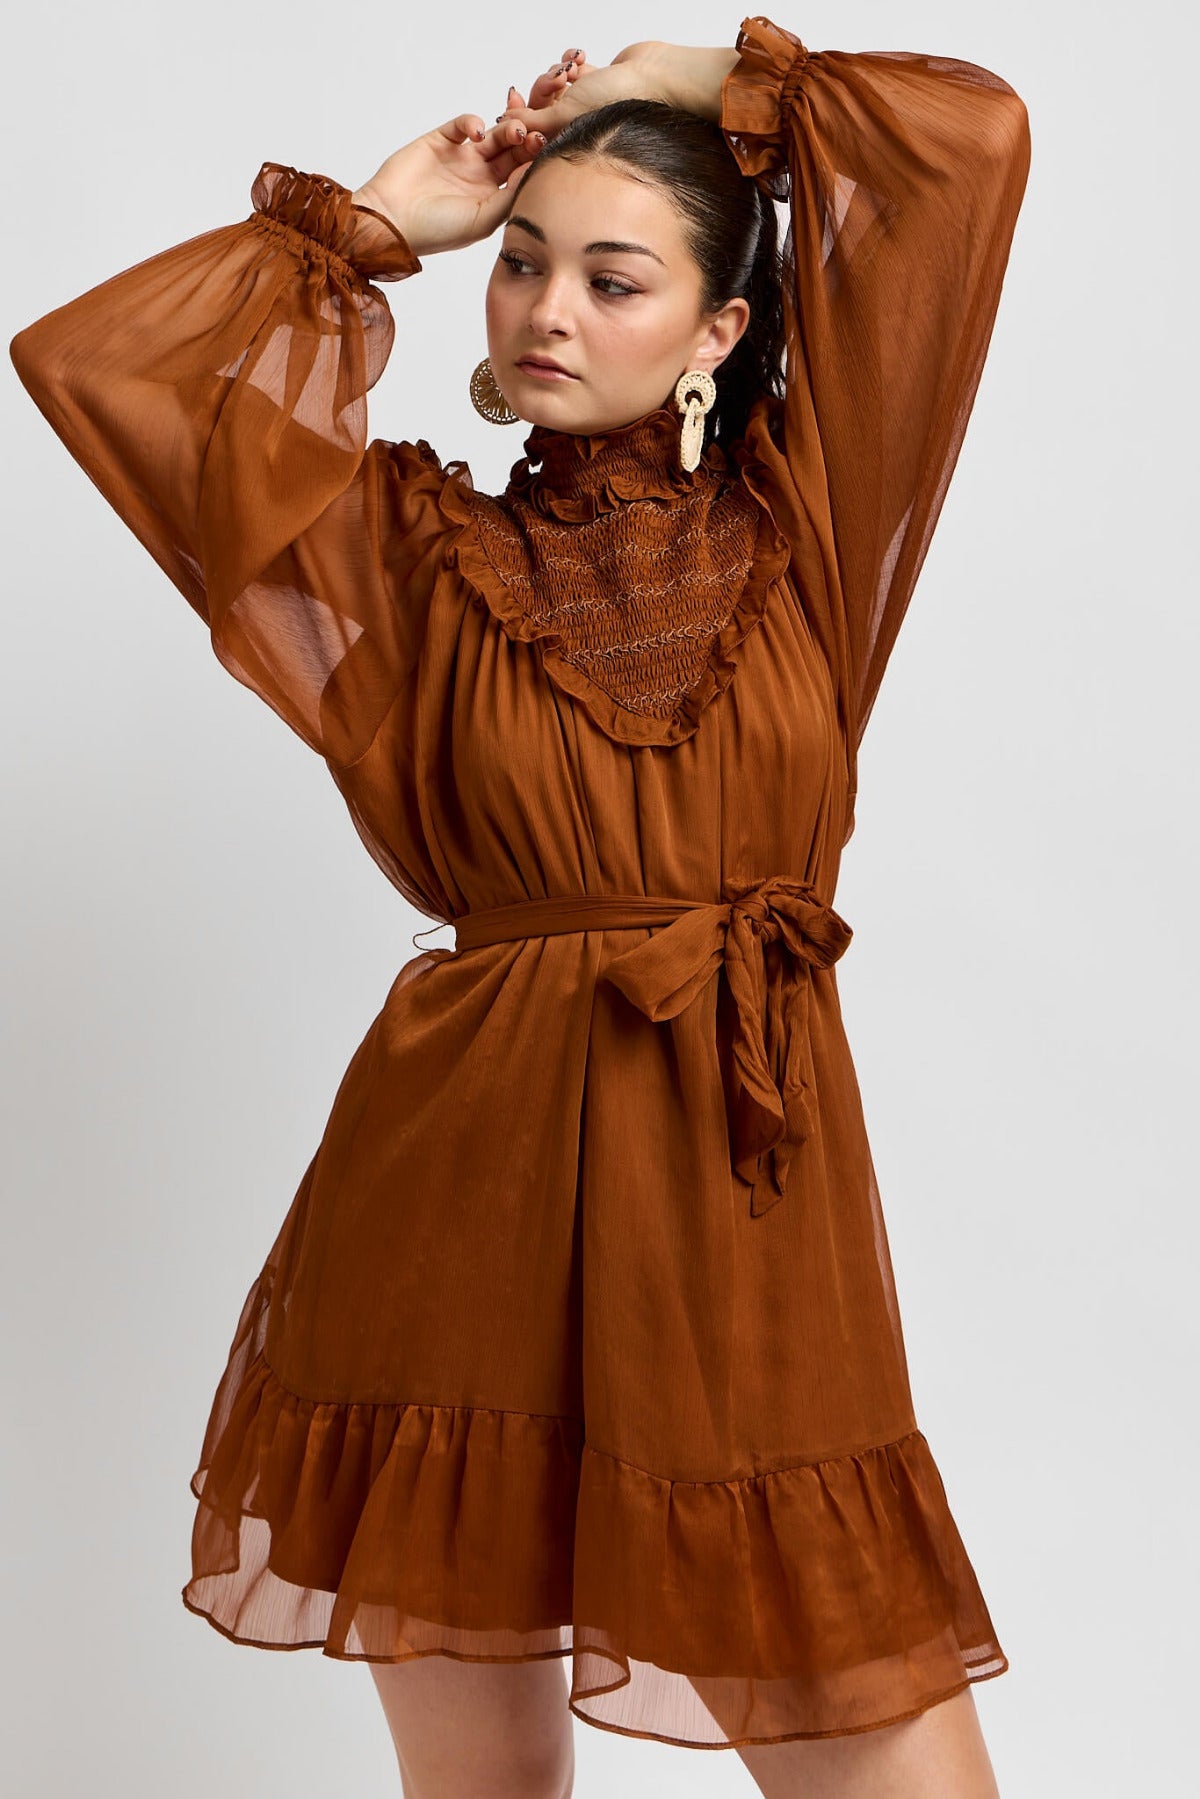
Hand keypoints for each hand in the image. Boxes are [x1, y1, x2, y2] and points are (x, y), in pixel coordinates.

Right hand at [351, 112, 545, 257]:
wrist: (390, 219)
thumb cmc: (436, 230)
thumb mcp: (481, 221)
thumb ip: (509, 197)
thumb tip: (534, 172)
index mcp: (493, 199)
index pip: (522, 173)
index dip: (536, 161)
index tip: (548, 153)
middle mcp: (481, 177)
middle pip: (513, 151)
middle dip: (527, 140)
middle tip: (536, 135)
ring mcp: (462, 157)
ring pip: (494, 135)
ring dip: (508, 129)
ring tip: (514, 131)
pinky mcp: (441, 140)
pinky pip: (464, 124)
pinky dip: (474, 122)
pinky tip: (477, 132)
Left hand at [498, 40, 675, 142]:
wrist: (653, 76)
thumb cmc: (617, 101)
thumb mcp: (566, 114)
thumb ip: (534, 121)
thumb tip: (504, 123)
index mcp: (568, 144)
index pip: (531, 135)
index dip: (520, 117)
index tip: (516, 104)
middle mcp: (576, 126)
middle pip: (540, 105)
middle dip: (544, 87)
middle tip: (558, 80)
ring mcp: (585, 103)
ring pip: (554, 84)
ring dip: (557, 71)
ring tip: (573, 69)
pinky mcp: (595, 82)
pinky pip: (571, 67)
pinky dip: (572, 60)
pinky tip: (582, 60)